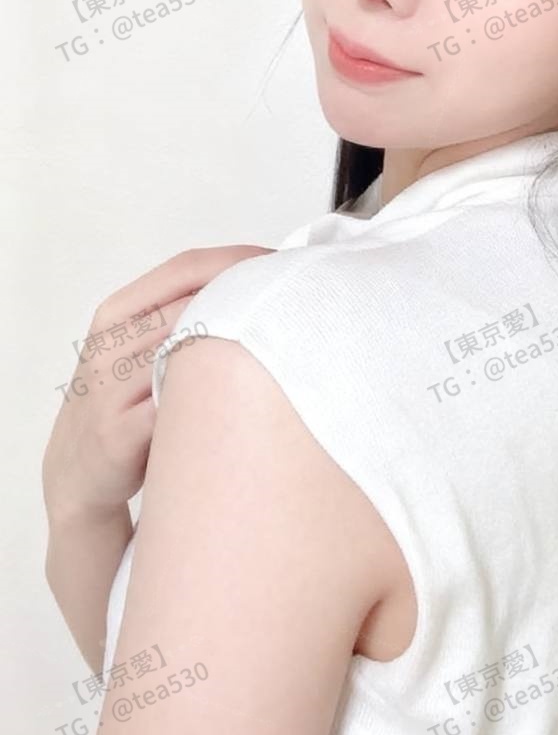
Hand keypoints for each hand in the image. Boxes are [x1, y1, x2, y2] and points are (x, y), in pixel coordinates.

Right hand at [42, 246, 273, 521]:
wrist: (75, 473)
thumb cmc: (124, 402)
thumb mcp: (138, 347)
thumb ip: (182, 313)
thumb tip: (258, 278)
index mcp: (115, 315)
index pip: (185, 269)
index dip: (242, 261)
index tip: (285, 263)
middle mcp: (109, 346)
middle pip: (196, 305)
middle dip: (254, 300)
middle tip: (304, 300)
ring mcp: (110, 391)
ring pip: (192, 353)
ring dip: (248, 348)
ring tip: (291, 345)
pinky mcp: (119, 435)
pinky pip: (181, 407)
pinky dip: (222, 400)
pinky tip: (256, 398)